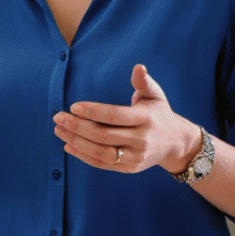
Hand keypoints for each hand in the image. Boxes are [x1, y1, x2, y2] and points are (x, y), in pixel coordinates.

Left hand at [54, 64, 196, 174]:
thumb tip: (138, 67)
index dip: (93, 112)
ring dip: (76, 141)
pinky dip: (83, 156)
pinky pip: (102, 164)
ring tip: (59, 130)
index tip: (73, 106)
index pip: (115, 116)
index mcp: (146, 118)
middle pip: (104, 135)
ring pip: (100, 152)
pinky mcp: (129, 168)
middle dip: (78, 127)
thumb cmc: (159, 114)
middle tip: (58, 117)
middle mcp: (141, 139)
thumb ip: (143, 82)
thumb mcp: (155, 96)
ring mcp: (135, 156)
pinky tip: (68, 145)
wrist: (176, 143)